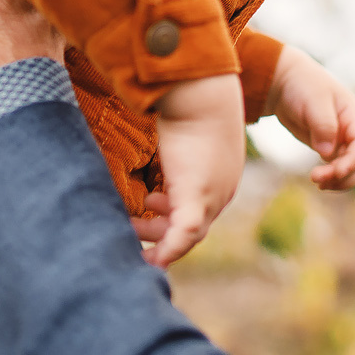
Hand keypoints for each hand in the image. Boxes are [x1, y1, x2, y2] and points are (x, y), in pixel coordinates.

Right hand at [141, 74, 245, 266]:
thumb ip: (181, 140)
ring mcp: (212, 197)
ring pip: (187, 235)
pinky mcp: (196, 198)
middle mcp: (222, 191)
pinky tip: (151, 261)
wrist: (204, 93)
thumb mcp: (190, 127)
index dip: (173, 212)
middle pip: (194, 226)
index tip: (148, 206)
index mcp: (223, 177)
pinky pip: (182, 236)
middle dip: (162, 229)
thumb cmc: (194, 101)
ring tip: (131, 232)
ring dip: (158, 238)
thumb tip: (166, 131)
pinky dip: (168, 250)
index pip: (201, 207)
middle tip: (133, 227)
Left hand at [269, 46, 354, 190]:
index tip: (337, 171)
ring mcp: (339, 139)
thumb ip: (323, 125)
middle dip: (343, 174)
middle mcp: (349, 128)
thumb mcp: (313, 100)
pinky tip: (318, 180)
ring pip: (348, 166)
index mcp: (352, 114)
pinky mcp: (325, 146)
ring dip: (337, 179)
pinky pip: (334, 166)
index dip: (354, 160)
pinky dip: (330, 176)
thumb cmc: (301, 84)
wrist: (283, 81)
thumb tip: (327, 153)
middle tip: (318, 180)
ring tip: (317, 182)